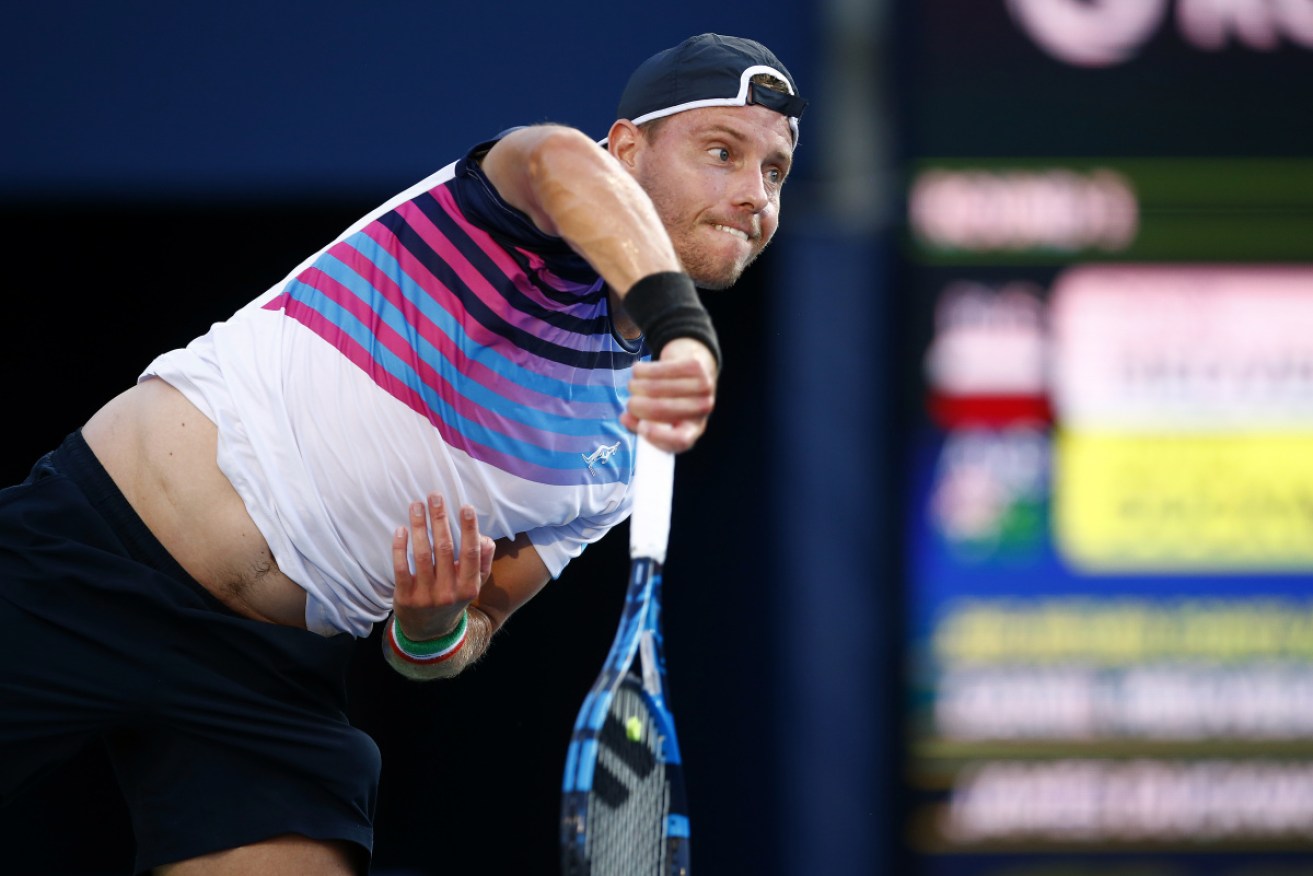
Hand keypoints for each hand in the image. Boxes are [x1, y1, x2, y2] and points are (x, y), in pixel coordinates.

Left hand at [392, 493, 494, 640]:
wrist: (429, 632)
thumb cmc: (453, 597)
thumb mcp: (473, 584)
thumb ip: (483, 561)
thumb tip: (484, 538)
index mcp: (469, 586)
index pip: (471, 553)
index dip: (469, 529)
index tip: (465, 507)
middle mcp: (449, 592)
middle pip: (444, 549)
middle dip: (439, 519)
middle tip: (434, 496)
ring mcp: (426, 596)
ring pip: (422, 555)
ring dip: (418, 527)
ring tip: (416, 506)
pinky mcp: (405, 597)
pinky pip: (401, 568)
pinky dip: (400, 547)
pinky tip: (401, 529)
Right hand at [620, 337, 717, 452]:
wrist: (694, 369)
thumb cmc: (671, 399)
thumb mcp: (659, 419)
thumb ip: (639, 424)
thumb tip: (625, 418)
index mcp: (693, 429)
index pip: (680, 440)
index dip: (657, 435)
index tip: (641, 427)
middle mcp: (703, 409)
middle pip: (663, 409)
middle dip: (637, 405)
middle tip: (630, 403)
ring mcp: (703, 386)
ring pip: (657, 386)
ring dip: (637, 385)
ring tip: (633, 386)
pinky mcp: (696, 365)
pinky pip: (659, 368)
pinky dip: (643, 370)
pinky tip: (638, 371)